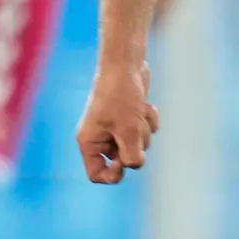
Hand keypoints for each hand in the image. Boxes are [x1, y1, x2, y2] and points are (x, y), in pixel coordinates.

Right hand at [77, 58, 158, 184]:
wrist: (126, 63)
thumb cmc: (122, 96)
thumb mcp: (128, 129)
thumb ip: (132, 155)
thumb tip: (134, 166)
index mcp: (89, 141)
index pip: (96, 174)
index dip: (112, 175)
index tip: (124, 164)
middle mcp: (100, 136)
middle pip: (123, 160)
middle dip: (135, 144)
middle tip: (135, 126)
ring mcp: (115, 127)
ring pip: (138, 145)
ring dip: (144, 130)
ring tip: (139, 111)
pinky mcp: (129, 117)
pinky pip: (145, 131)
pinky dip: (148, 120)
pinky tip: (145, 105)